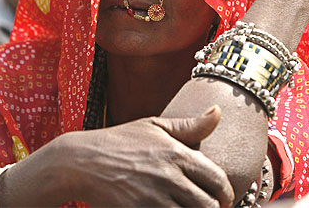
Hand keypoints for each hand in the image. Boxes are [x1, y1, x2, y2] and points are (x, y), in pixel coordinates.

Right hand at [61, 106, 233, 206]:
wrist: (82, 162)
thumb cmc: (120, 141)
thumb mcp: (154, 126)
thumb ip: (190, 125)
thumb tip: (218, 111)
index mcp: (176, 153)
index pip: (217, 179)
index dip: (226, 192)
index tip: (222, 198)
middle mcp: (169, 177)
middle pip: (208, 205)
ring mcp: (154, 200)